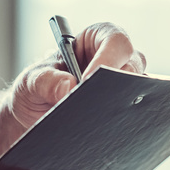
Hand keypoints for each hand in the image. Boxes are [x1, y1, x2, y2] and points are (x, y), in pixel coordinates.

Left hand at [7, 22, 146, 130]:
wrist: (36, 114)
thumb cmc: (37, 87)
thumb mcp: (32, 81)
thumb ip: (46, 81)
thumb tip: (69, 87)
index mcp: (96, 39)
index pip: (115, 40)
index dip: (108, 57)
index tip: (89, 79)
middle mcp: (116, 59)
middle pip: (132, 66)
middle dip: (117, 84)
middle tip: (95, 103)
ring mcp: (122, 84)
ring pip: (136, 91)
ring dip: (119, 104)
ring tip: (94, 119)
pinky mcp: (122, 107)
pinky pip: (131, 113)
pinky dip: (119, 121)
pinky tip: (101, 131)